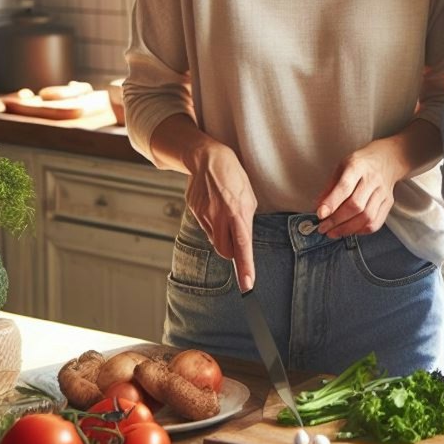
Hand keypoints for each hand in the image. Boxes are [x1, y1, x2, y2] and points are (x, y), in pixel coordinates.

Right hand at [183, 142, 258, 291]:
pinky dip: (212, 223)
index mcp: (238, 212)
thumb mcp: (249, 197)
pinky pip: (205, 227)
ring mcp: (205, 215)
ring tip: (225, 213)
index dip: (245, 267)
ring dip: (222, 235)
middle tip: (236, 240)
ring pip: (214, 240)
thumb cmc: (234, 177)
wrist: (208, 158)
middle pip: (225, 251)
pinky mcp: (194, 211)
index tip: (247, 285)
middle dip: (232, 252)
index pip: (243, 246)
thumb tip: (242, 240)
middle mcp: (221, 216)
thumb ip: (245, 221)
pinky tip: (215, 207)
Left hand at [315, 140, 399, 237]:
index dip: (332, 203)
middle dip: (336, 220)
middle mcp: (372, 179)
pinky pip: (376, 222)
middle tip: (323, 228)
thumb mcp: (341, 167)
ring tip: (333, 232)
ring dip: (347, 229)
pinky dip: (361, 231)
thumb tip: (318, 209)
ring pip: (366, 217)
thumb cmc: (360, 164)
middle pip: (356, 205)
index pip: (345, 187)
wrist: (386, 159)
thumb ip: (330, 187)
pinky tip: (350, 231)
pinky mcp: (388, 202)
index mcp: (357, 166)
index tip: (320, 215)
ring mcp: (383, 192)